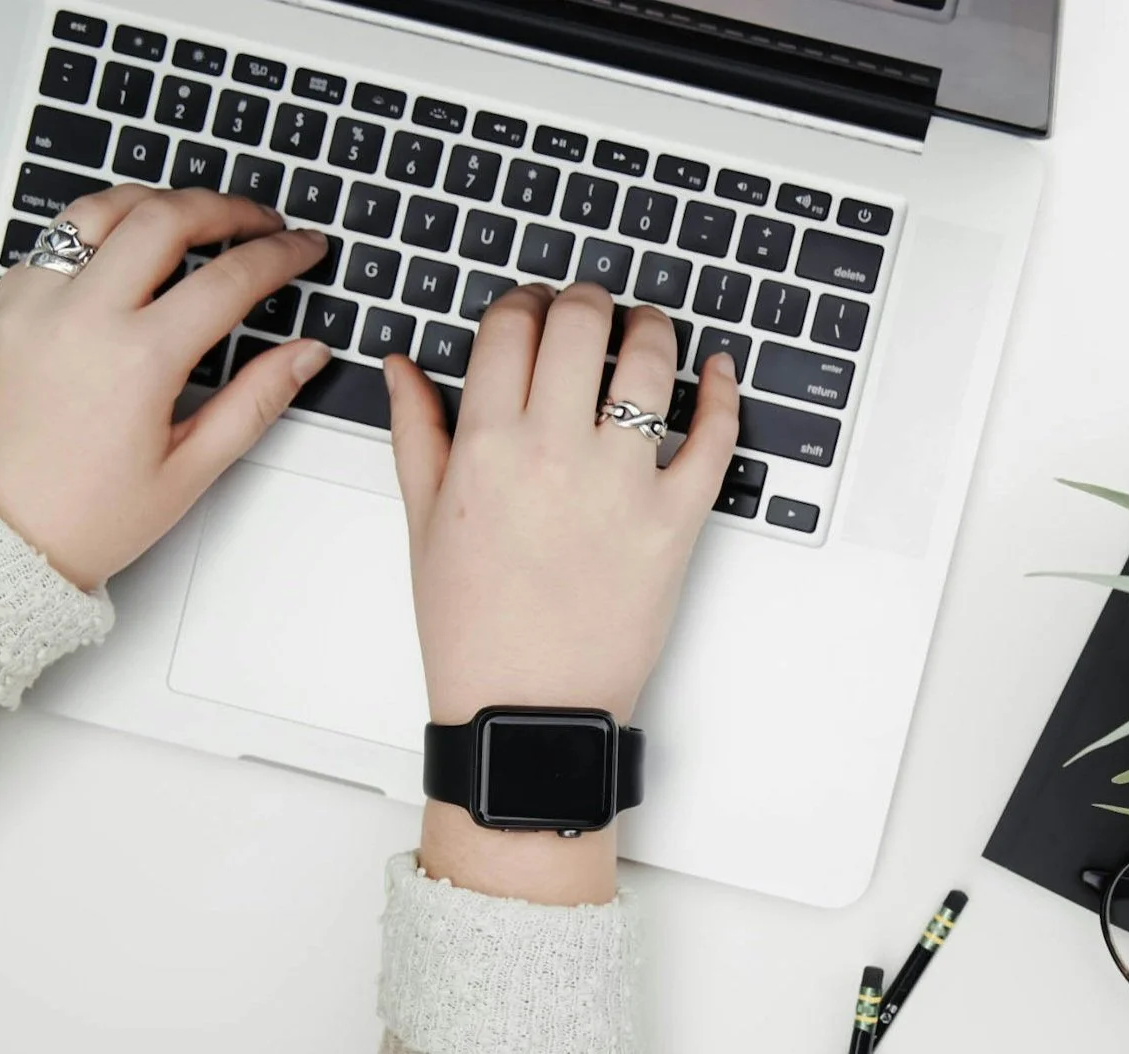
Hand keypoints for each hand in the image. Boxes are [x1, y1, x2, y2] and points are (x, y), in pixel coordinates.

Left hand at [0, 186, 330, 588]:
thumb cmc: (75, 519)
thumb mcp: (186, 472)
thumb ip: (255, 402)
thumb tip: (304, 354)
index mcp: (137, 360)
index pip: (230, 278)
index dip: (281, 254)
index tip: (303, 248)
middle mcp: (80, 316)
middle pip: (166, 217)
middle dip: (226, 208)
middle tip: (259, 220)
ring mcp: (31, 304)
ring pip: (101, 210)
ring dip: (156, 202)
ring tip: (190, 216)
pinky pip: (53, 242)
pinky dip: (97, 232)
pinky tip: (122, 253)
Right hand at [385, 283, 740, 726]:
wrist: (528, 708)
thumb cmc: (473, 626)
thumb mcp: (423, 523)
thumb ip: (417, 431)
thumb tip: (404, 365)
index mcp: (486, 447)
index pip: (510, 327)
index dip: (524, 302)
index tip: (533, 308)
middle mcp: (554, 452)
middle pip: (580, 324)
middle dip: (586, 300)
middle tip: (591, 309)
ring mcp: (621, 484)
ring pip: (650, 363)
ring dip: (653, 329)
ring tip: (647, 331)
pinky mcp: (676, 519)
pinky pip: (714, 437)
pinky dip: (724, 393)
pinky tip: (718, 371)